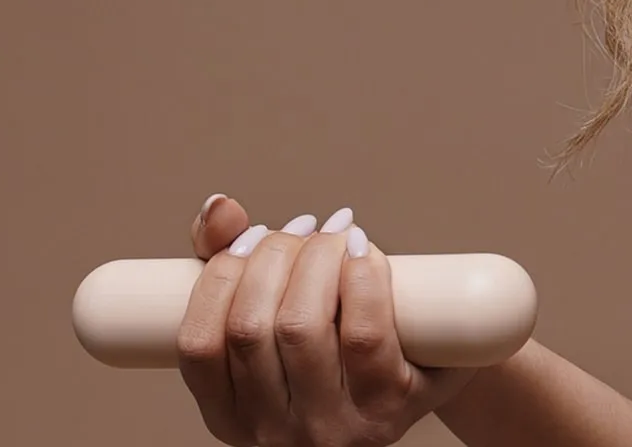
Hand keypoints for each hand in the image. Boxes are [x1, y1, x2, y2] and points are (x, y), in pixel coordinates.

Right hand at [176, 192, 480, 445]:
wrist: (432, 370)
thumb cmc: (344, 341)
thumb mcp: (283, 318)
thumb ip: (237, 264)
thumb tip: (219, 207)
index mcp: (231, 415)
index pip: (199, 344)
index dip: (221, 277)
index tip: (254, 236)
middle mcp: (274, 432)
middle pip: (251, 328)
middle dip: (274, 256)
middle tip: (304, 228)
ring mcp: (332, 426)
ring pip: (301, 328)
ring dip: (315, 259)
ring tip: (334, 234)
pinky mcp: (390, 406)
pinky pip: (364, 336)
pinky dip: (361, 279)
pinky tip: (362, 251)